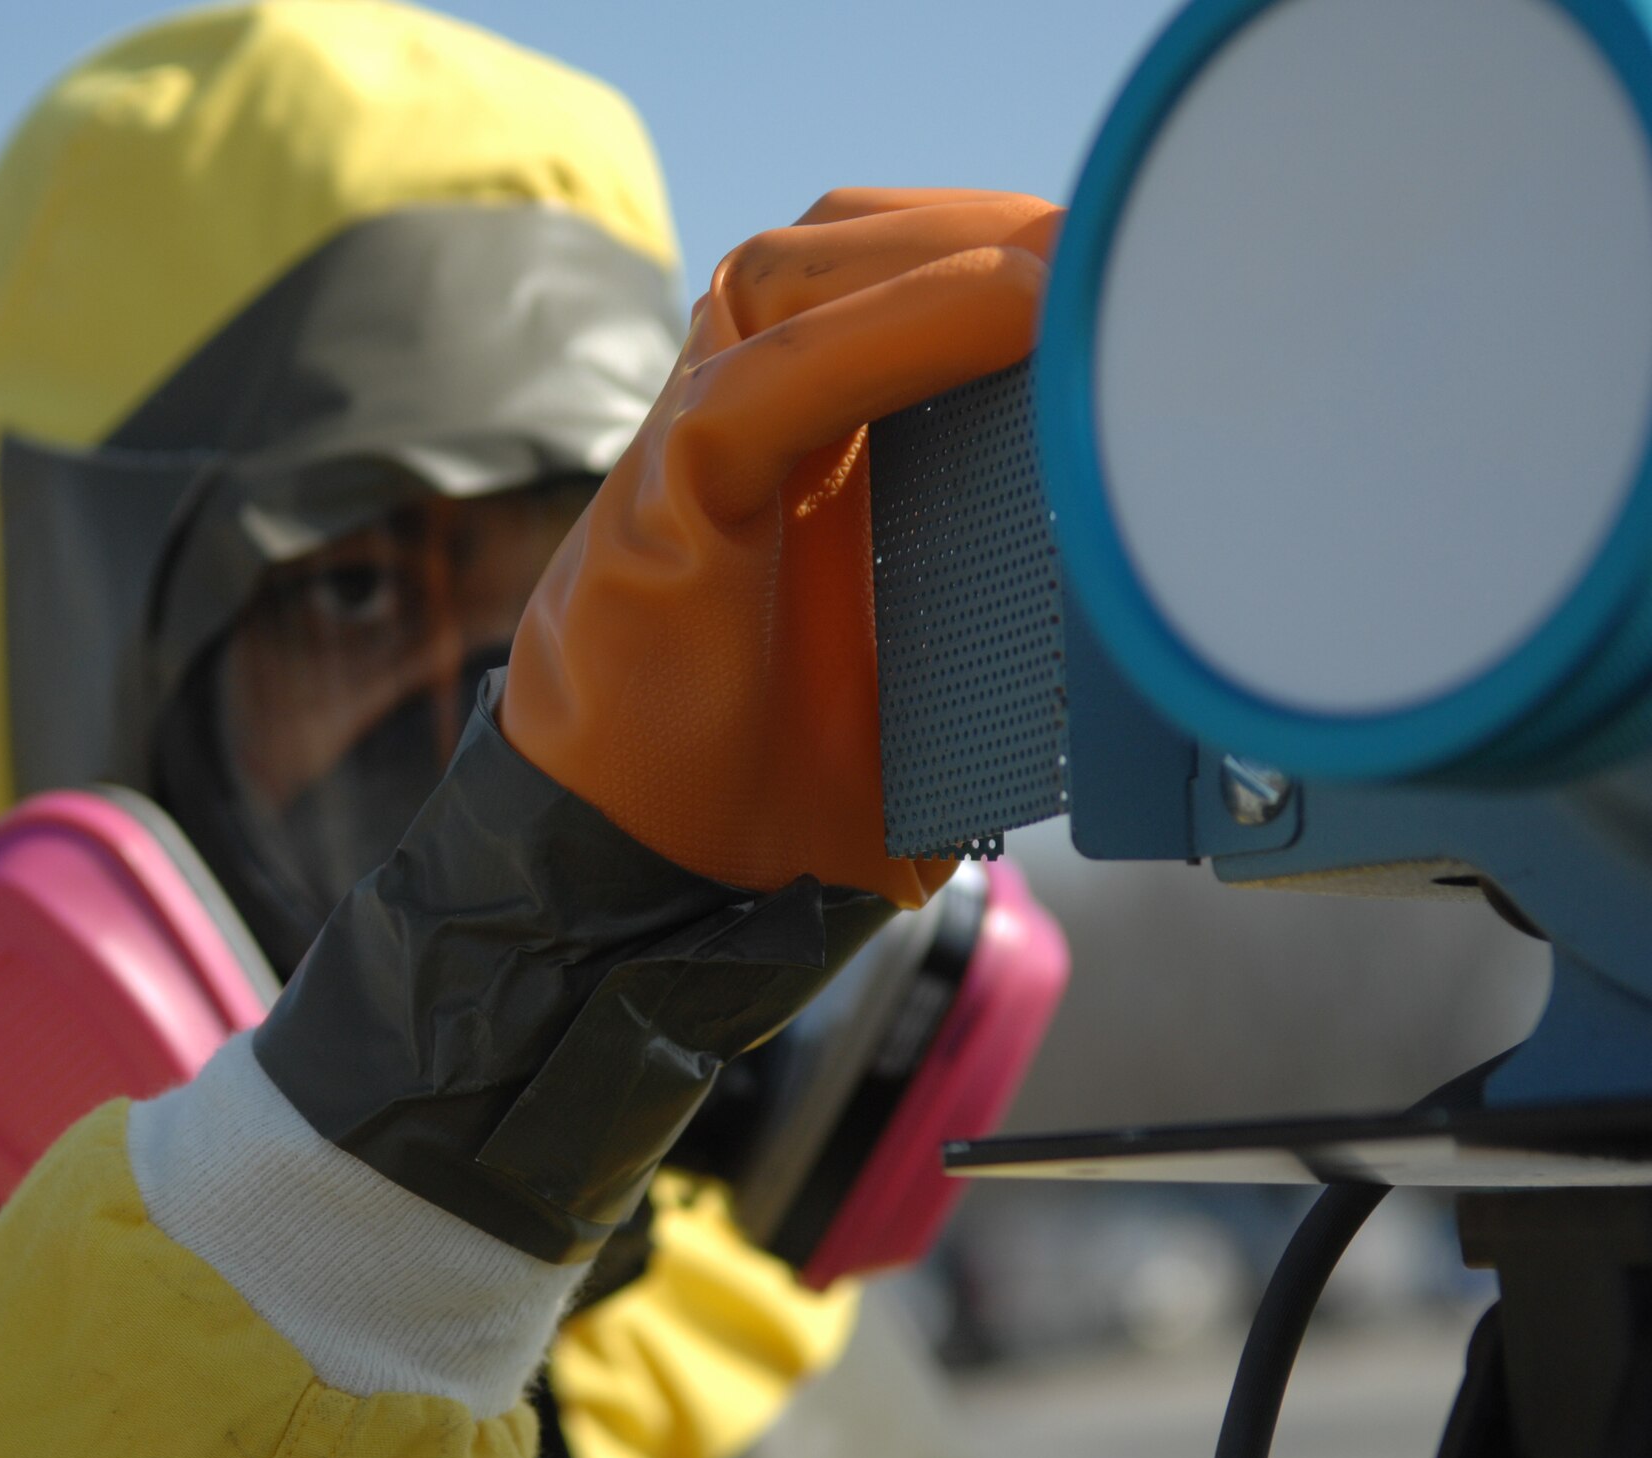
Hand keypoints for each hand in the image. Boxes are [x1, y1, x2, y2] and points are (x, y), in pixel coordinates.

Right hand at [504, 189, 1060, 906]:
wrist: (655, 866)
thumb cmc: (783, 772)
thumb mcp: (932, 669)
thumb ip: (1012, 599)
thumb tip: (1164, 595)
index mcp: (802, 442)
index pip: (891, 274)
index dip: (1001, 246)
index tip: (1123, 261)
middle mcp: (739, 414)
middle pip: (849, 246)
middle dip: (987, 230)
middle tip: (1115, 249)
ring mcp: (690, 444)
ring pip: (801, 279)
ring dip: (946, 258)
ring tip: (1074, 268)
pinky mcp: (667, 498)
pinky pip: (772, 386)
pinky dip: (889, 338)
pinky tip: (1010, 312)